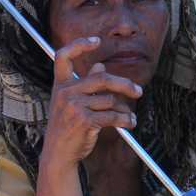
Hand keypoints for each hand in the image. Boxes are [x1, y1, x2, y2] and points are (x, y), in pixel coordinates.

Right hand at [42, 36, 142, 167]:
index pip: (63, 56)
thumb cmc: (66, 129)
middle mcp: (65, 92)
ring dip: (125, 109)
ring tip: (131, 117)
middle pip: (102, 78)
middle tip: (138, 91)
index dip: (80, 44)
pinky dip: (124, 120)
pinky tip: (129, 124)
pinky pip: (112, 116)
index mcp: (60, 85)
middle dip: (124, 84)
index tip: (97, 41)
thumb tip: (100, 66)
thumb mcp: (71, 104)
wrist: (58, 155)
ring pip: (110, 99)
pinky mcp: (84, 120)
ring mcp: (74, 106)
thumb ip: (85, 85)